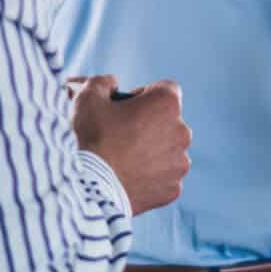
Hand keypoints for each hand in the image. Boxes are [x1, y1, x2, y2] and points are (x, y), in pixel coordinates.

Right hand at [71, 74, 190, 215]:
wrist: (91, 188)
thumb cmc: (92, 138)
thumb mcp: (88, 98)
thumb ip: (102, 83)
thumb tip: (111, 84)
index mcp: (167, 103)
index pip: (165, 89)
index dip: (144, 95)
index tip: (126, 108)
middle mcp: (182, 131)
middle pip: (168, 121)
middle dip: (149, 125)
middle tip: (121, 136)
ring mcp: (180, 162)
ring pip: (168, 150)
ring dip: (152, 151)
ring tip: (124, 160)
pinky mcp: (173, 188)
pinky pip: (165, 177)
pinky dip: (151, 177)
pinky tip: (129, 178)